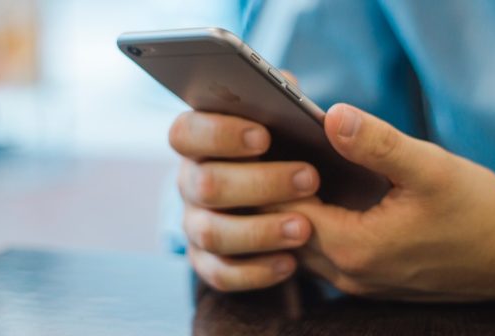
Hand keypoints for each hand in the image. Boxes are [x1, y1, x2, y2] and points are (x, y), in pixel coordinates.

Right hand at [170, 108, 318, 290]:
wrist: (297, 197)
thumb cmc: (288, 147)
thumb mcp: (287, 117)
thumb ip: (283, 96)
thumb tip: (287, 87)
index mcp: (200, 141)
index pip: (185, 133)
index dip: (219, 134)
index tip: (263, 136)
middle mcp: (190, 182)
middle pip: (204, 184)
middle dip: (259, 183)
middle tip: (309, 178)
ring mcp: (196, 223)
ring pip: (211, 232)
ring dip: (259, 231)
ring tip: (304, 228)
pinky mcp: (209, 261)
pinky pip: (221, 273)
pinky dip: (255, 271)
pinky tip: (290, 263)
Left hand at [272, 103, 494, 303]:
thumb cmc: (476, 213)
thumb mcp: (430, 169)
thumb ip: (377, 143)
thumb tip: (332, 115)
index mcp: (353, 246)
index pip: (283, 209)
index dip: (270, 174)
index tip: (265, 143)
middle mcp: (345, 272)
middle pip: (284, 230)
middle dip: (272, 192)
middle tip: (269, 152)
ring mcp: (355, 282)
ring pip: (299, 245)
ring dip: (290, 211)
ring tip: (289, 170)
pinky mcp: (366, 281)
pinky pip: (321, 254)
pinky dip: (312, 225)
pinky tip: (320, 197)